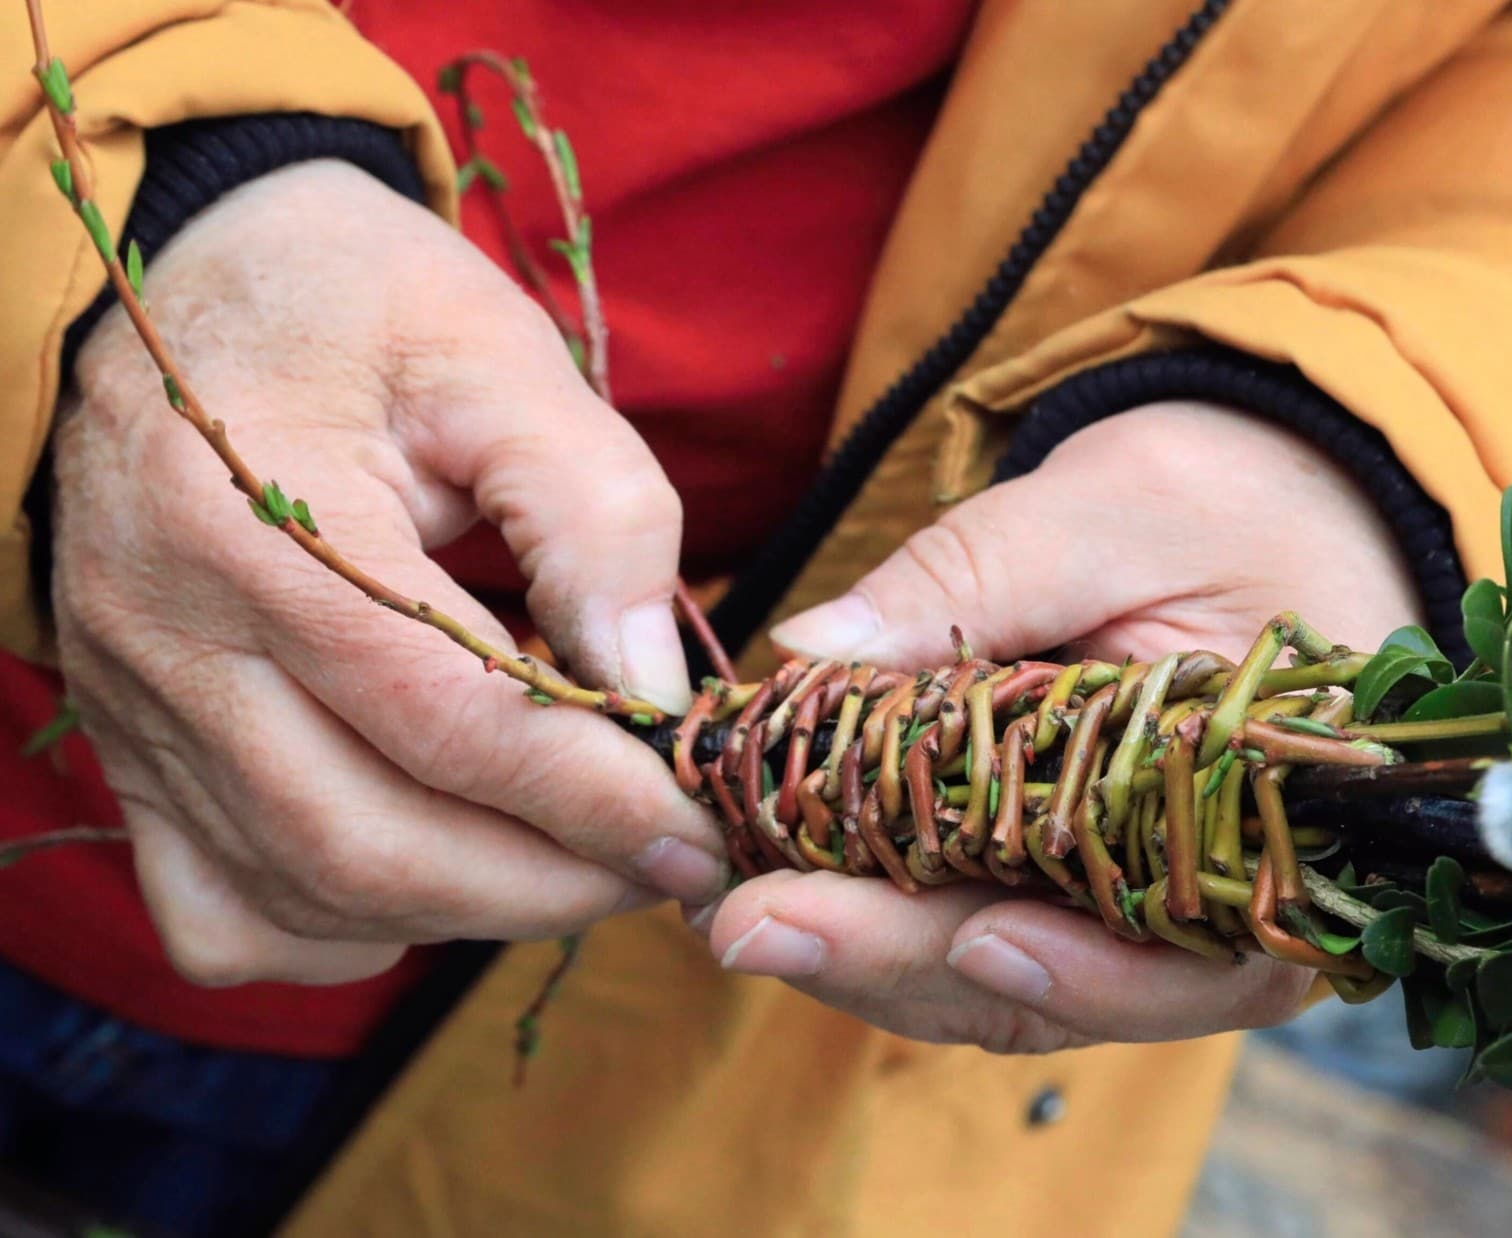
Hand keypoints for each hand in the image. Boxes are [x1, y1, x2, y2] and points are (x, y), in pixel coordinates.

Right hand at [52, 161, 724, 985]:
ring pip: (305, 895)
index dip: (585, 794)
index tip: (702, 825)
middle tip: (670, 863)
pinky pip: (226, 915)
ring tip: (590, 863)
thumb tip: (649, 690)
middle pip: (365, 842)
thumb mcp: (497, 354)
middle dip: (547, 883)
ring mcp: (131, 708)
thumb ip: (595, 513)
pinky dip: (348, 930)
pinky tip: (441, 867)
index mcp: (246, 517)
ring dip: (473, 912)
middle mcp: (162, 635)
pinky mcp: (130, 752)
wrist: (192, 282)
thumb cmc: (358, 305)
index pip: (437, 714)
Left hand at [701, 402, 1421, 1051]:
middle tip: (753, 924)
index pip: (1190, 957)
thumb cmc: (1228, 499)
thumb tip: (816, 648)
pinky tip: (775, 879)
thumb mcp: (1115, 512)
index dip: (1087, 975)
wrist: (1262, 494)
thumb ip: (984, 575)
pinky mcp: (1049, 871)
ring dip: (867, 959)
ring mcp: (1117, 892)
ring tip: (736, 911)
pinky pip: (964, 926)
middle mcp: (1204, 891)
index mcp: (1268, 821)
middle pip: (1061, 987)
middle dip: (904, 965)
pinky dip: (873, 916)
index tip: (973, 944)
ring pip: (994, 982)